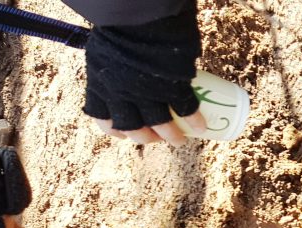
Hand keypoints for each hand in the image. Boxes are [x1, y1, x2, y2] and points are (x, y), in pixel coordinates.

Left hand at [83, 8, 202, 144]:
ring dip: (172, 136)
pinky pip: (185, 111)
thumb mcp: (107, 46)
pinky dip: (195, 122)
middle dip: (145, 138)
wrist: (137, 12)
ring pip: (160, 125)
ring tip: (180, 140)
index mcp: (100, 83)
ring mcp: (147, 94)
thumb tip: (130, 65)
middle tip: (155, 139)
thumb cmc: (120, 19)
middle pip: (132, 128)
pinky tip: (201, 127)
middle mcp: (120, 94)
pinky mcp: (171, 88)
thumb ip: (116, 62)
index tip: (123, 135)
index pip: (103, 118)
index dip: (115, 130)